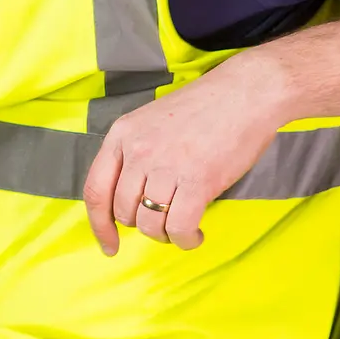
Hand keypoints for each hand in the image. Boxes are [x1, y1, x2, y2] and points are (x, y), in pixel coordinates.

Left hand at [82, 58, 281, 255]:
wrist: (244, 93)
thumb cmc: (203, 108)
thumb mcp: (151, 122)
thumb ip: (135, 154)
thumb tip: (129, 198)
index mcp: (122, 134)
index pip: (95, 189)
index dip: (98, 225)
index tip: (109, 246)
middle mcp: (138, 150)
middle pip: (123, 211)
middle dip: (142, 225)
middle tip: (164, 220)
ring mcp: (166, 166)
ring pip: (149, 223)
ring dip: (164, 234)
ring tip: (182, 225)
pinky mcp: (197, 181)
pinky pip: (178, 227)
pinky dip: (186, 239)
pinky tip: (196, 233)